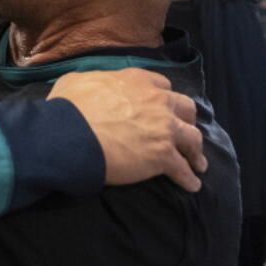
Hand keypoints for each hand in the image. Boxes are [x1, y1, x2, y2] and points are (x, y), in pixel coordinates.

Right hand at [48, 68, 206, 192]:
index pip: (162, 85)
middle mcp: (157, 100)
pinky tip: (192, 185)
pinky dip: (189, 179)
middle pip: (185, 108)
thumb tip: (88, 87)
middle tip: (182, 131)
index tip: (161, 107)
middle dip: (186, 120)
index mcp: (137, 80)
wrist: (70, 135)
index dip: (163, 97)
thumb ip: (93, 80)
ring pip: (193, 139)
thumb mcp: (76, 80)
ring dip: (196, 151)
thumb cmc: (68, 108)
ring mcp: (164, 128)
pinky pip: (183, 170)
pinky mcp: (163, 156)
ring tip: (197, 162)